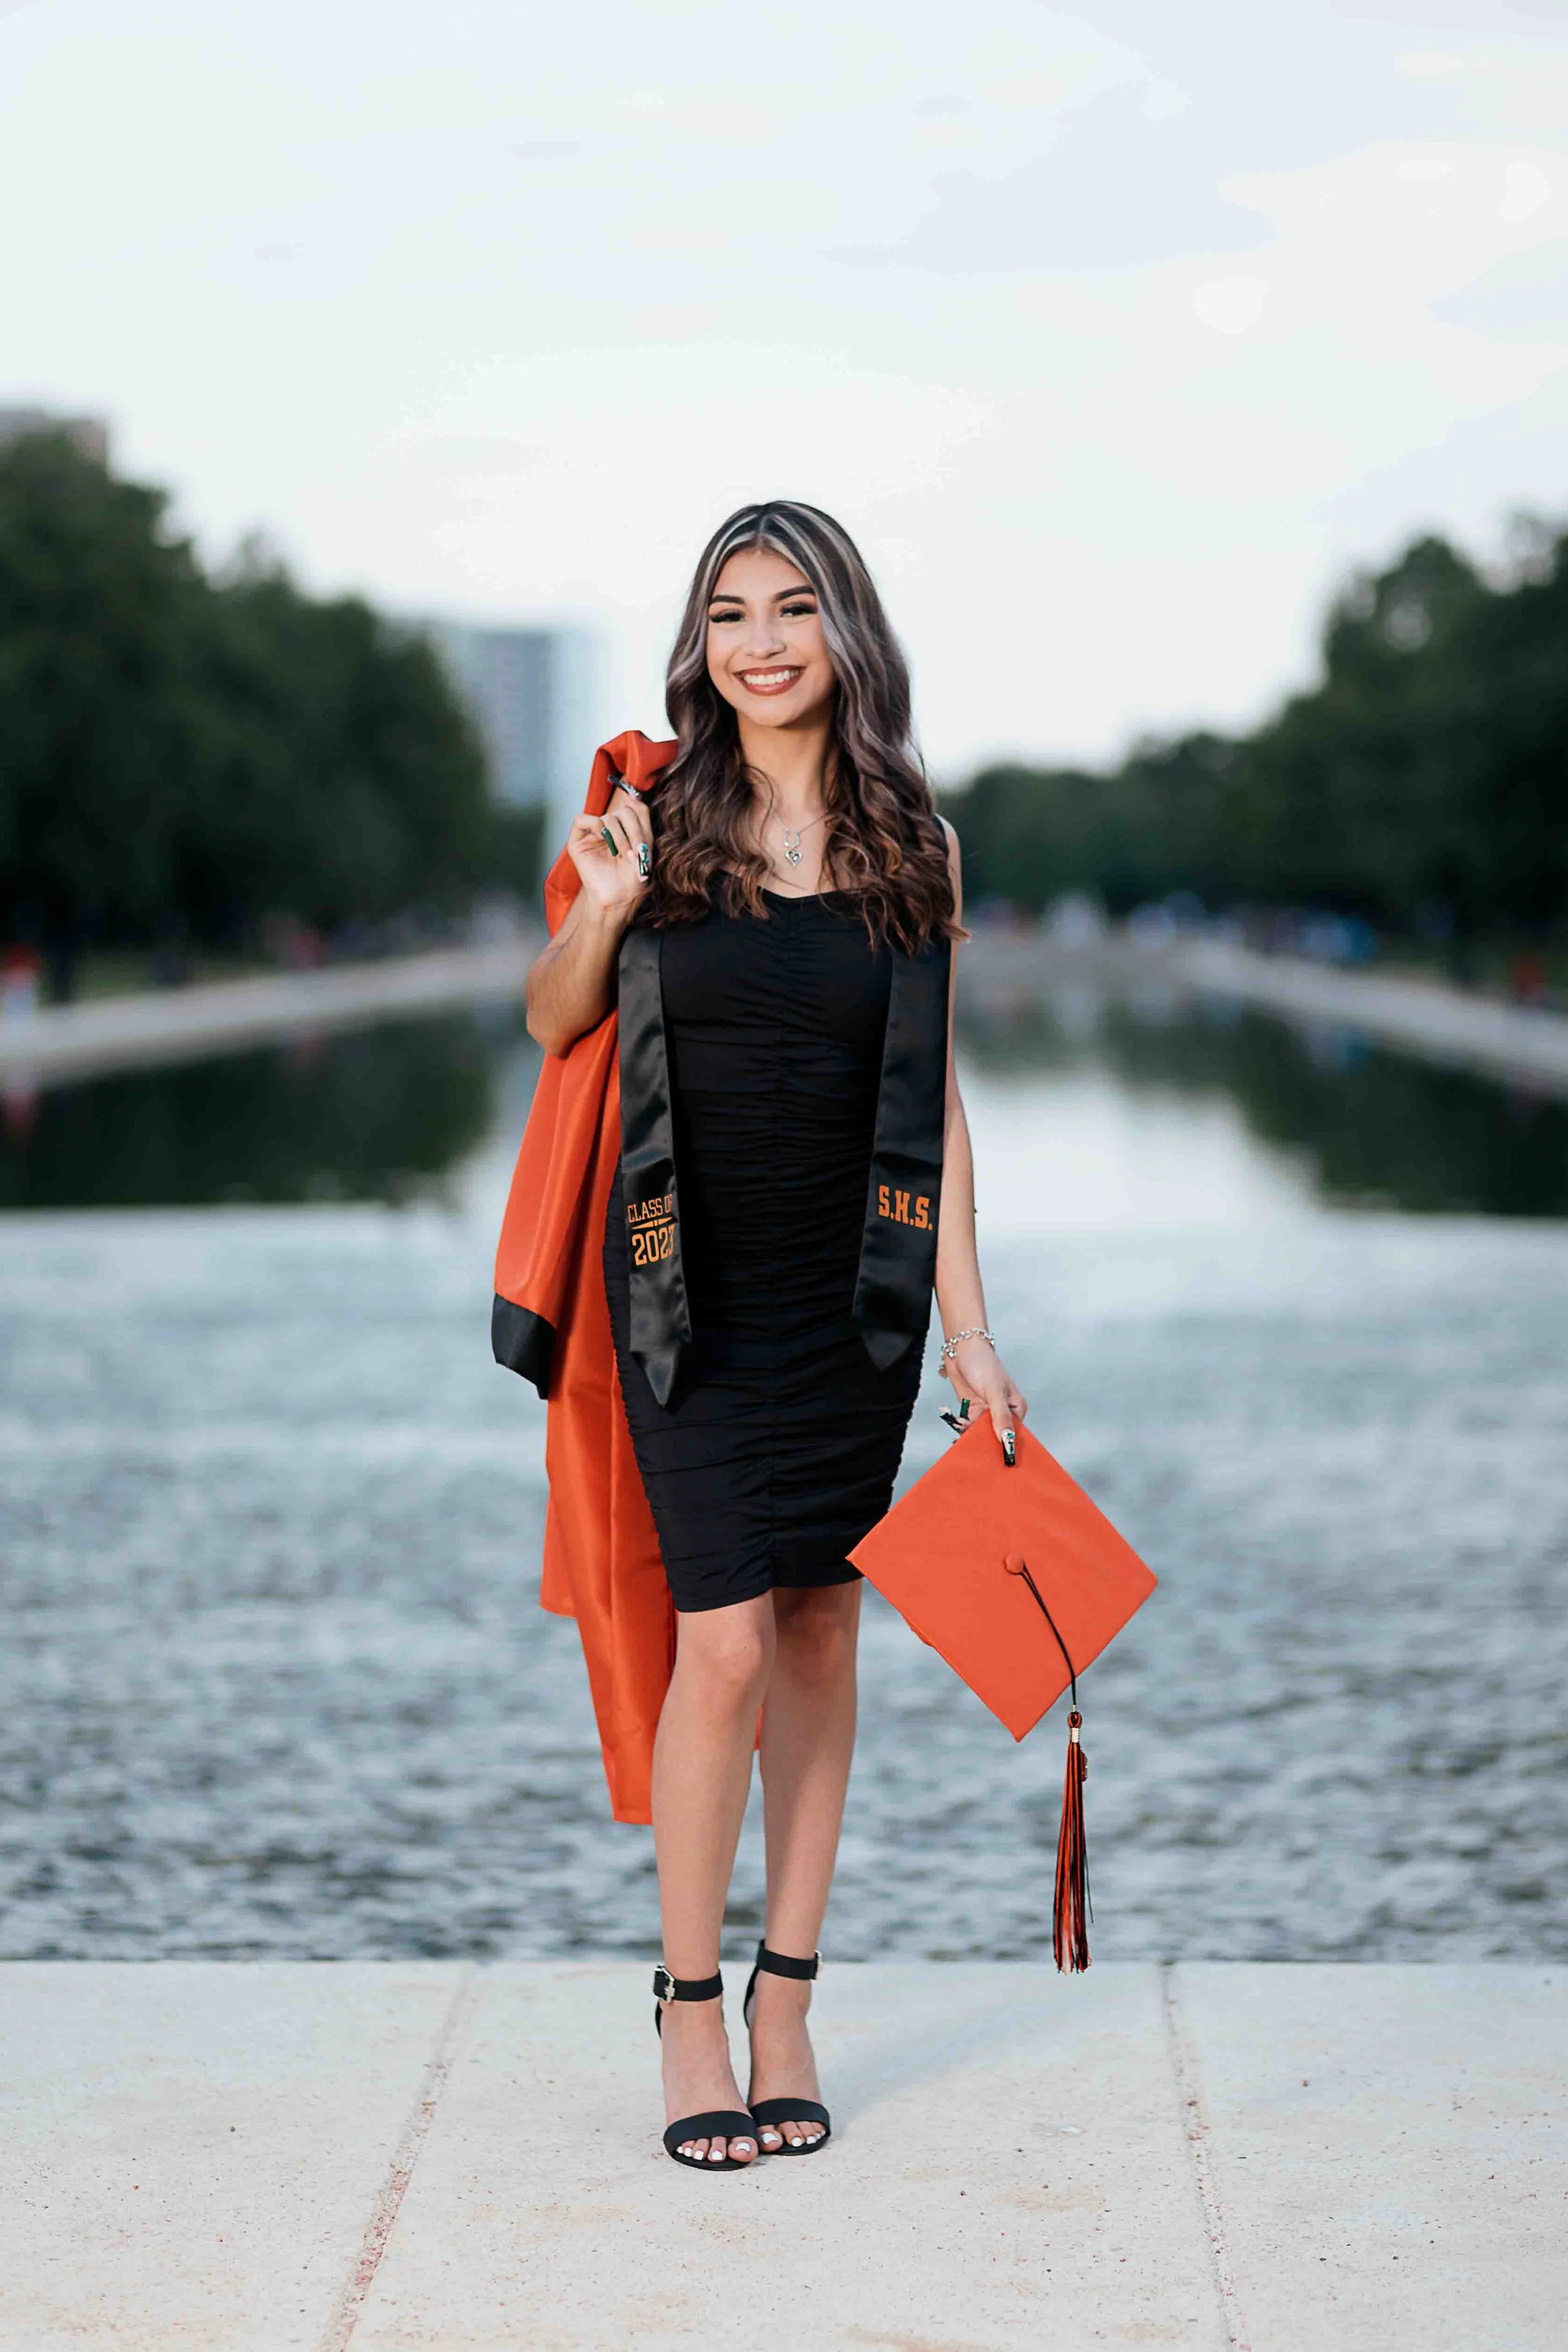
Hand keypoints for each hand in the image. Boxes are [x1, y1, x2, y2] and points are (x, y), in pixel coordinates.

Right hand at [565, 790, 652, 918]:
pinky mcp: (577, 842)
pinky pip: (581, 819)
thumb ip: (642, 817)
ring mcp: (592, 835)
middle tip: (633, 852)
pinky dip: (595, 826)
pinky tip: (603, 842)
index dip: (639, 824)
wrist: (619, 896)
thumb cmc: (632, 876)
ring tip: (621, 854)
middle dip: (632, 832)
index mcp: (624, 830)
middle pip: (622, 812)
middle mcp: (608, 830)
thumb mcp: (645, 843)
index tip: (643, 845)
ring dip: (618, 836)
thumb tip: (633, 796)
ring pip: (607, 817)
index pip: (632, 810)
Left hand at [943, 1338, 1027, 1460]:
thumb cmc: (983, 1364)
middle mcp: (1002, 1414)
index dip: (1007, 1448)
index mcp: (1016, 1409)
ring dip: (971, 1436)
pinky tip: (957, 1426)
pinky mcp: (971, 1412)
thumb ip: (1000, 1417)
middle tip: (977, 1454)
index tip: (1000, 1465)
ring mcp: (986, 1413)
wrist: (961, 1350)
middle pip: (996, 1437)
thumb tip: (1007, 1441)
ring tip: (963, 1432)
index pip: (1014, 1435)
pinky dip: (962, 1429)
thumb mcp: (994, 1392)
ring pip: (980, 1434)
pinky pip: (968, 1428)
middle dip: (986, 1444)